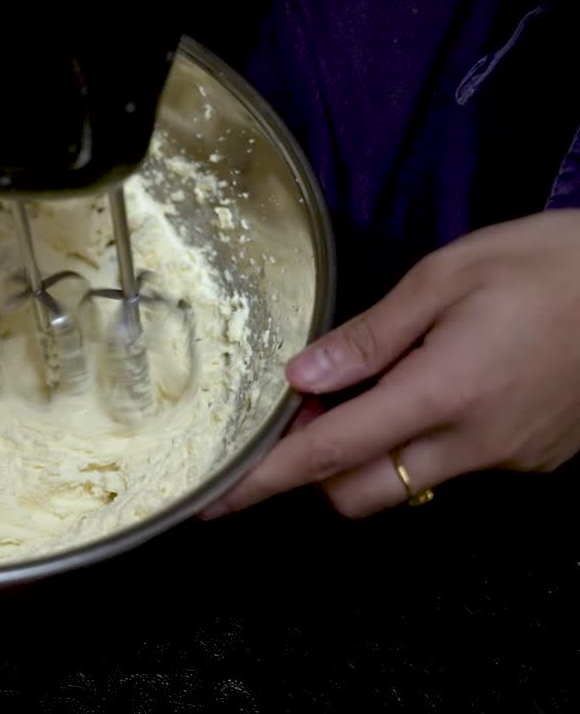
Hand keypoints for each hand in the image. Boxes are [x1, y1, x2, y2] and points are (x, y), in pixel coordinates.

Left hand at [201, 209, 579, 518]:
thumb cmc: (555, 263)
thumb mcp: (450, 277)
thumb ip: (370, 336)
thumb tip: (302, 378)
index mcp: (441, 393)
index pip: (329, 454)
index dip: (265, 482)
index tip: (218, 502)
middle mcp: (473, 442)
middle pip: (360, 493)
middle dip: (315, 472)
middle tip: (306, 416)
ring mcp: (510, 457)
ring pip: (408, 485)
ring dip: (369, 457)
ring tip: (368, 392)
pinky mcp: (537, 457)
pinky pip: (456, 468)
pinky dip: (423, 443)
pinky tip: (434, 389)